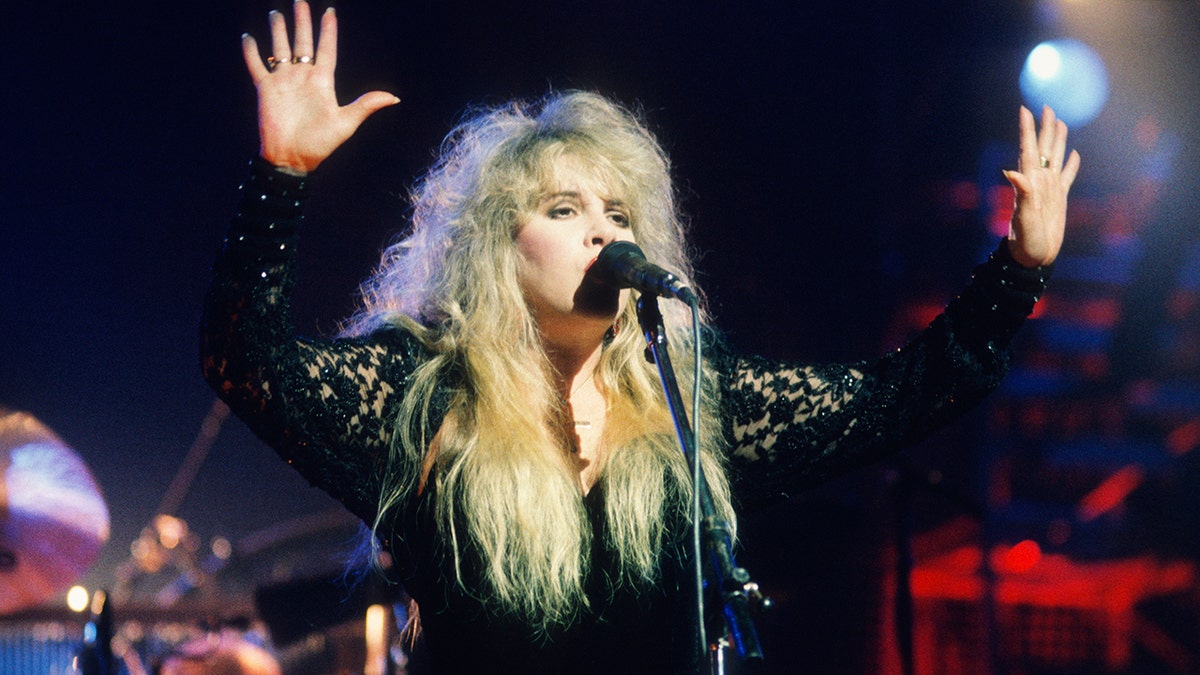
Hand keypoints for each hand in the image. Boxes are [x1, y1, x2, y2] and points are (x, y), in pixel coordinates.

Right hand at [242, 1, 398, 173]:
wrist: (292, 158)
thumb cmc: (320, 144)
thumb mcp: (346, 123)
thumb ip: (366, 105)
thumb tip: (394, 97)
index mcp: (322, 82)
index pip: (326, 48)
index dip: (328, 30)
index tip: (329, 11)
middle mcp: (302, 77)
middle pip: (302, 42)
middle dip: (302, 22)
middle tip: (300, 1)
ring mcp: (283, 81)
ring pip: (279, 48)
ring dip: (278, 31)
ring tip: (276, 13)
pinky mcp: (266, 89)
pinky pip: (257, 65)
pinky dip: (251, 52)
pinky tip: (247, 37)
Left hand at [1002, 105, 1080, 267]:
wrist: (1033, 257)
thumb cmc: (1026, 241)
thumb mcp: (1024, 218)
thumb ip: (1021, 194)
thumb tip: (1010, 171)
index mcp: (1030, 182)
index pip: (1028, 149)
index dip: (1027, 129)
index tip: (1025, 108)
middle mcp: (1039, 181)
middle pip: (1043, 147)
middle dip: (1044, 127)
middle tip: (1046, 106)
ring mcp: (1049, 189)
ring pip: (1055, 156)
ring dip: (1057, 139)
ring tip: (1058, 121)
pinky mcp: (1059, 199)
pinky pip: (1067, 176)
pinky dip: (1071, 164)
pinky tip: (1074, 154)